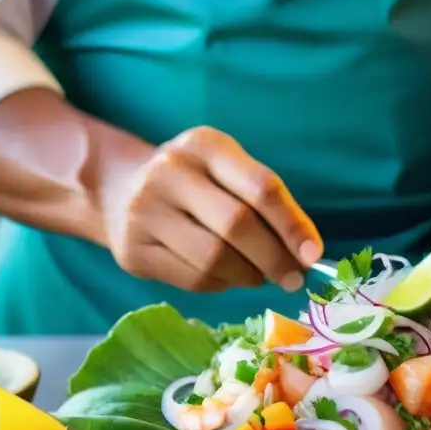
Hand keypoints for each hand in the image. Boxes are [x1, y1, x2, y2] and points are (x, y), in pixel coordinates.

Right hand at [102, 126, 322, 292]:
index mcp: (204, 145)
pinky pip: (193, 279)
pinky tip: (227, 276)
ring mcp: (145, 212)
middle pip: (237, 226)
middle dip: (274, 259)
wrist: (117, 189)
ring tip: (260, 276)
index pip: (260, 187)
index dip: (292, 225)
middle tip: (293, 278)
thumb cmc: (194, 182)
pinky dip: (222, 284)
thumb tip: (306, 253)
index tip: (313, 254)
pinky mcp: (133, 251)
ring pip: (215, 259)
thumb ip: (266, 202)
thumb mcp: (227, 171)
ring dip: (249, 276)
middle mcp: (170, 172)